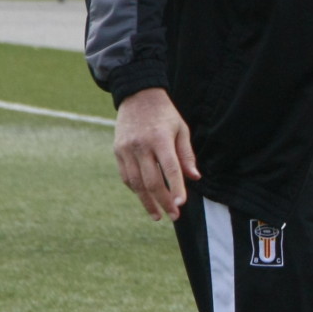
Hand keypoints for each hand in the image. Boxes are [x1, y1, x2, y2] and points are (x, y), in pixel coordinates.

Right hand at [114, 87, 199, 221]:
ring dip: (147, 202)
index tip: (181, 205)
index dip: (175, 188)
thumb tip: (195, 178)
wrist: (137, 95)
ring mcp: (126, 149)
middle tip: (174, 216)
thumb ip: (186, 154)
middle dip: (163, 202)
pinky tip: (145, 198)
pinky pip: (126, 176)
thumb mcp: (181, 129)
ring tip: (157, 215)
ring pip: (136, 183)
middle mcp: (141, 145)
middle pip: (151, 181)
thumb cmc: (165, 114)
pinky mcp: (117, 151)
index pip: (170, 169)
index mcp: (160, 139)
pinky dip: (136, 190)